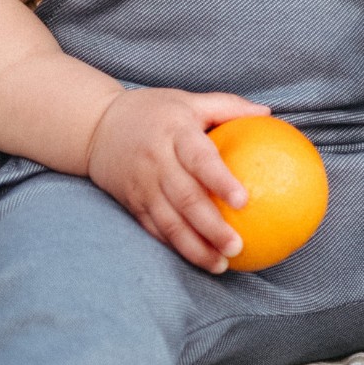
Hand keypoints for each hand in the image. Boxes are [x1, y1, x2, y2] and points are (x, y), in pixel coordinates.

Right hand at [85, 88, 269, 272]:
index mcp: (174, 131)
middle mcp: (157, 160)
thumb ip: (226, 106)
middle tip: (237, 246)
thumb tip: (267, 114)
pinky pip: (154, 229)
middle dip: (211, 227)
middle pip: (185, 198)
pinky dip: (175, 246)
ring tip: (222, 264)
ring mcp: (142, 185)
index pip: (199, 158)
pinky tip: (198, 259)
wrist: (96, 126)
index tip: (244, 200)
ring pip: (169, 222)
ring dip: (195, 247)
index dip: (219, 180)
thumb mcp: (187, 100)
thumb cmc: (153, 110)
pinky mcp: (132, 203)